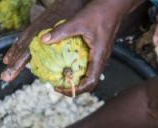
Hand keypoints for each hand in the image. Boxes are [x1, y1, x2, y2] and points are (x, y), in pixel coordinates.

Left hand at [2, 0, 130, 95]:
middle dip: (73, 87)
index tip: (61, 88)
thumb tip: (44, 40)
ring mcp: (100, 55)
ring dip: (76, 78)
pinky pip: (88, 65)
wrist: (114, 5)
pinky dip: (77, 68)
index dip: (76, 90)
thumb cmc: (99, 13)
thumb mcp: (77, 22)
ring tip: (61, 77)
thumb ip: (60, 32)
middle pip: (89, 82)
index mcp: (98, 57)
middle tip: (58, 85)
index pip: (90, 82)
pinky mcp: (98, 50)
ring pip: (89, 74)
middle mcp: (101, 59)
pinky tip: (66, 63)